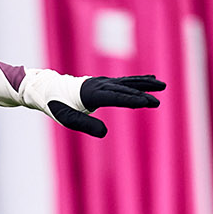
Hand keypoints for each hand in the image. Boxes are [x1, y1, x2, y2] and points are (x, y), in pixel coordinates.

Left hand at [49, 74, 165, 137]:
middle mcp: (99, 84)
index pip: (115, 97)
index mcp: (91, 93)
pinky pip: (125, 81)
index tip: (146, 102)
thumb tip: (105, 133)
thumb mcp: (68, 119)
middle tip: (158, 101)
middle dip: (142, 95)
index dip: (130, 100)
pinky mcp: (105, 83)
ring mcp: (103, 82)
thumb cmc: (58, 105)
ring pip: (128, 82)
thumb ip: (86, 125)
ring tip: (162, 85)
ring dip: (145, 84)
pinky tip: (151, 79)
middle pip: (125, 89)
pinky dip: (139, 80)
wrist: (50, 89)